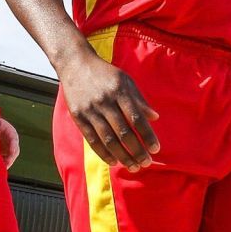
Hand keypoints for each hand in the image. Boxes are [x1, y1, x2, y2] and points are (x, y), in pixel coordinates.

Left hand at [0, 117, 20, 167]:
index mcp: (11, 133)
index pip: (14, 140)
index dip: (14, 146)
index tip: (12, 151)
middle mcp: (12, 142)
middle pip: (14, 151)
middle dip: (11, 158)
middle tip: (6, 165)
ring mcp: (9, 148)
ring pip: (11, 157)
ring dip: (7, 163)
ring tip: (2, 169)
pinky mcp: (5, 153)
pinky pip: (5, 160)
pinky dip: (3, 164)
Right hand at [58, 49, 158, 169]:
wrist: (75, 64)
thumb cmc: (105, 74)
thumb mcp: (125, 80)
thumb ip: (139, 99)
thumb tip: (155, 117)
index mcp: (119, 91)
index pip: (137, 118)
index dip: (147, 135)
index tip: (155, 149)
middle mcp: (105, 102)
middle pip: (123, 132)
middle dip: (137, 150)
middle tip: (146, 163)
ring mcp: (90, 110)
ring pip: (108, 139)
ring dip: (122, 156)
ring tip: (133, 166)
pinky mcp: (78, 117)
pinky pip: (92, 140)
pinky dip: (104, 153)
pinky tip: (114, 161)